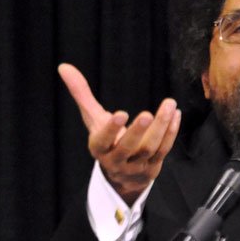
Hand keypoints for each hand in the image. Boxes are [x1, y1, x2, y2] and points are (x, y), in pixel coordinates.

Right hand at [57, 63, 180, 205]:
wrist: (122, 173)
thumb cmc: (106, 138)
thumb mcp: (93, 118)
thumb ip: (81, 94)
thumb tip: (63, 66)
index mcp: (99, 148)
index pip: (103, 141)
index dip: (110, 130)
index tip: (120, 114)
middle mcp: (117, 160)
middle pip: (128, 148)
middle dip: (137, 131)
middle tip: (147, 114)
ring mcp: (136, 165)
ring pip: (150, 149)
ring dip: (161, 127)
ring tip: (169, 104)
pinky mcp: (153, 166)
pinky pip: (164, 150)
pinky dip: (171, 132)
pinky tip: (176, 114)